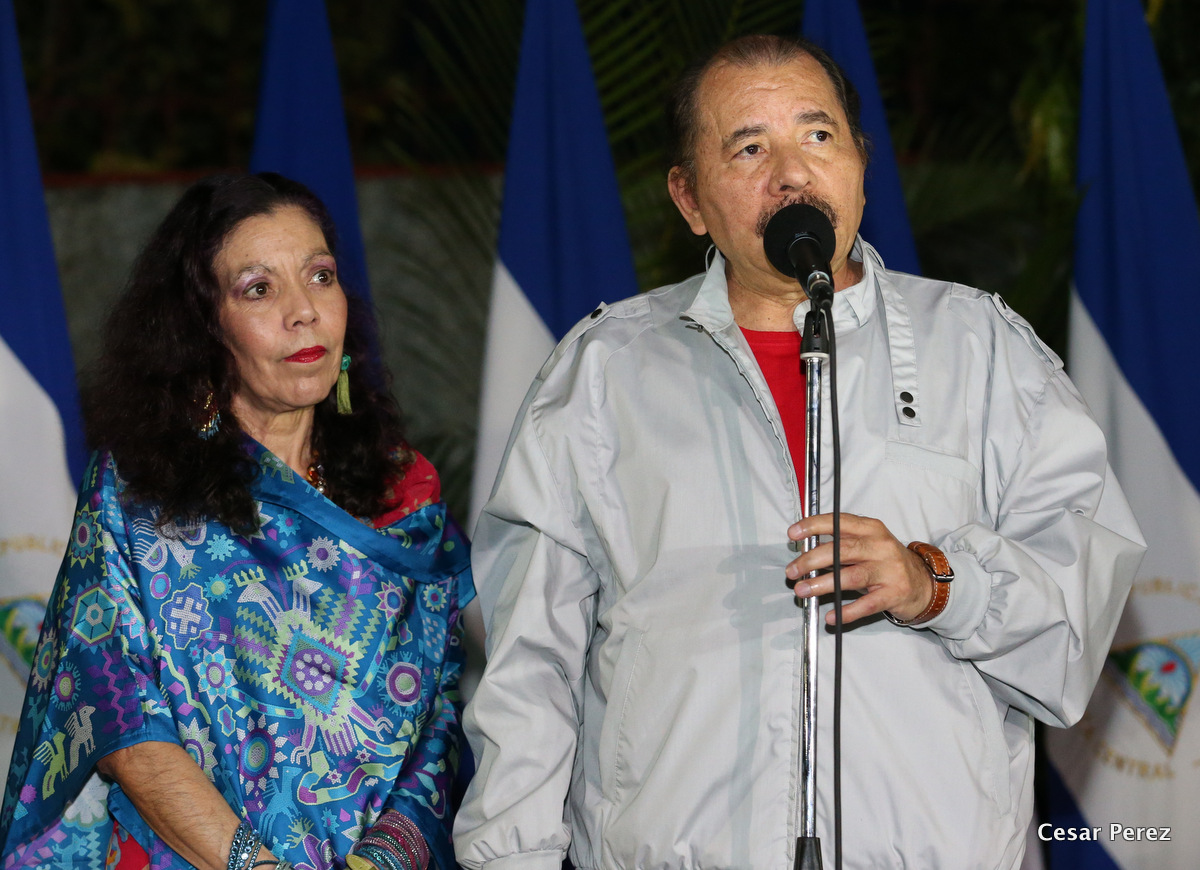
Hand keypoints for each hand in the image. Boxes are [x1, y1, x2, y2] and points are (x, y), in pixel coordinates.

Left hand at [785, 513, 933, 624]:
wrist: (923, 583)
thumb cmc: (885, 562)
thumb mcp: (867, 545)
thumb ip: (840, 544)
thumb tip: (804, 552)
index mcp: (871, 529)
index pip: (839, 522)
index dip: (814, 526)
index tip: (793, 534)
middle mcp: (881, 546)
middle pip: (841, 550)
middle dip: (811, 560)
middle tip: (792, 571)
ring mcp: (889, 570)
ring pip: (850, 577)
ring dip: (822, 584)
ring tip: (802, 590)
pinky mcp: (894, 594)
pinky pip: (867, 604)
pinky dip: (847, 611)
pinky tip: (831, 617)